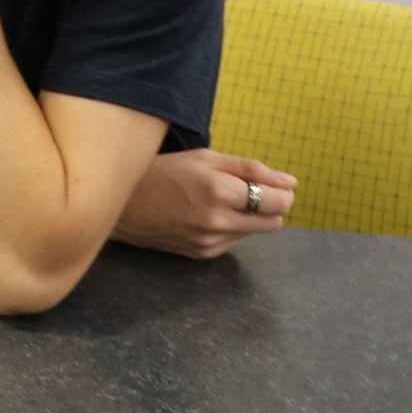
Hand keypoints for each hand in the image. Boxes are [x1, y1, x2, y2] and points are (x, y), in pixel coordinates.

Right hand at [113, 148, 297, 258]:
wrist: (120, 203)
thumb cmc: (161, 171)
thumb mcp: (203, 158)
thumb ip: (250, 169)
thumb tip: (291, 182)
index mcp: (219, 191)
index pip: (278, 202)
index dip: (282, 193)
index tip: (275, 185)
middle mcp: (217, 221)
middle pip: (273, 222)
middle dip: (269, 206)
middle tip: (247, 191)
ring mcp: (209, 242)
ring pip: (253, 232)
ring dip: (247, 216)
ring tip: (219, 200)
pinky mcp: (202, 254)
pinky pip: (232, 241)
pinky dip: (229, 227)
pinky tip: (205, 214)